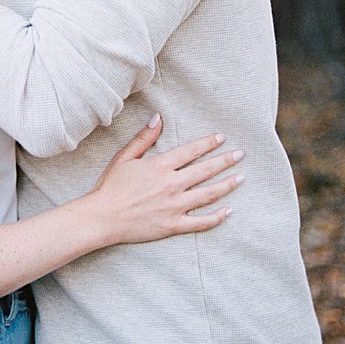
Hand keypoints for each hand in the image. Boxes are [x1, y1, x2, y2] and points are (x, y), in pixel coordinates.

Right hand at [79, 114, 241, 247]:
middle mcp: (171, 185)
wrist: (103, 217)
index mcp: (160, 166)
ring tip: (241, 178)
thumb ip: (144, 138)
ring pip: (209, 194)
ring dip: (227, 185)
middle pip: (205, 170)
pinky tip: (228, 211)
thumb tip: (159, 118)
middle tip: (241, 155)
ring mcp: (175, 206)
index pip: (191, 151)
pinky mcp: (173, 225)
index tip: (222, 138)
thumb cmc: (111, 186)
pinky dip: (217, 217)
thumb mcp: (124, 157)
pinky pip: (201, 222)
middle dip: (225, 161)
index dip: (208, 143)